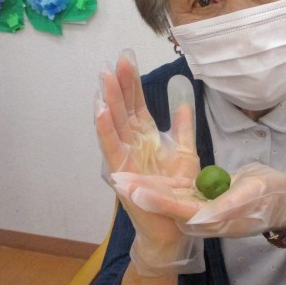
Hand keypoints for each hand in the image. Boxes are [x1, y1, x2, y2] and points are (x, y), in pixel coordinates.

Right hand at [94, 49, 203, 274]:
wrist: (175, 224)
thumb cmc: (178, 191)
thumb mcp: (186, 153)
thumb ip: (183, 128)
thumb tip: (183, 102)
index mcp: (147, 137)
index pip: (137, 105)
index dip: (133, 83)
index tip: (128, 59)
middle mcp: (133, 144)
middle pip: (124, 110)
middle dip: (120, 85)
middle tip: (116, 61)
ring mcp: (125, 158)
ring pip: (114, 124)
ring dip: (109, 102)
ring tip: (103, 79)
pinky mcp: (121, 173)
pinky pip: (111, 148)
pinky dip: (105, 129)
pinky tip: (100, 110)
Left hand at [115, 163, 285, 238]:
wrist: (282, 202)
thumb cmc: (270, 197)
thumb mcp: (252, 197)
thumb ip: (226, 207)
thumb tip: (200, 216)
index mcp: (211, 219)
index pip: (177, 210)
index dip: (154, 200)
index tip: (131, 190)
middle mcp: (201, 218)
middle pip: (167, 204)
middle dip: (141, 192)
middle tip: (116, 179)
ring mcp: (202, 208)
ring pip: (170, 196)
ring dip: (147, 186)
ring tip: (122, 175)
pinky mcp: (204, 200)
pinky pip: (180, 191)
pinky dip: (162, 182)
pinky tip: (146, 174)